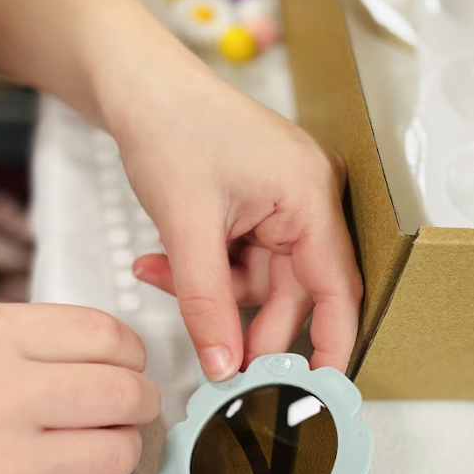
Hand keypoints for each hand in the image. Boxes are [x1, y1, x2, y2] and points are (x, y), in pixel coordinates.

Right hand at [0, 303, 158, 473]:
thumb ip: (23, 340)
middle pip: (125, 395)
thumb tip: (111, 354)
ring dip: (111, 453)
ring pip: (113, 456)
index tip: (128, 368)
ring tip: (81, 451)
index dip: (130, 355)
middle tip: (127, 413)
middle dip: (138, 404)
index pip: (107, 336)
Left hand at [112, 47, 362, 382]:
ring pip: (261, 277)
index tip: (318, 390)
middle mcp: (310, 196)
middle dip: (244, 320)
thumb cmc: (169, 126)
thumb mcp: (187, 228)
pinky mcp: (260, 200)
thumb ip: (208, 305)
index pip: (338, 288)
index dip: (331, 344)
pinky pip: (243, 255)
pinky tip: (162, 261)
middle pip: (294, 289)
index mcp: (312, 195)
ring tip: (158, 275)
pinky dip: (206, 267)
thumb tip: (225, 367)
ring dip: (212, 289)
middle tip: (215, 361)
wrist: (134, 82)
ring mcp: (286, 198)